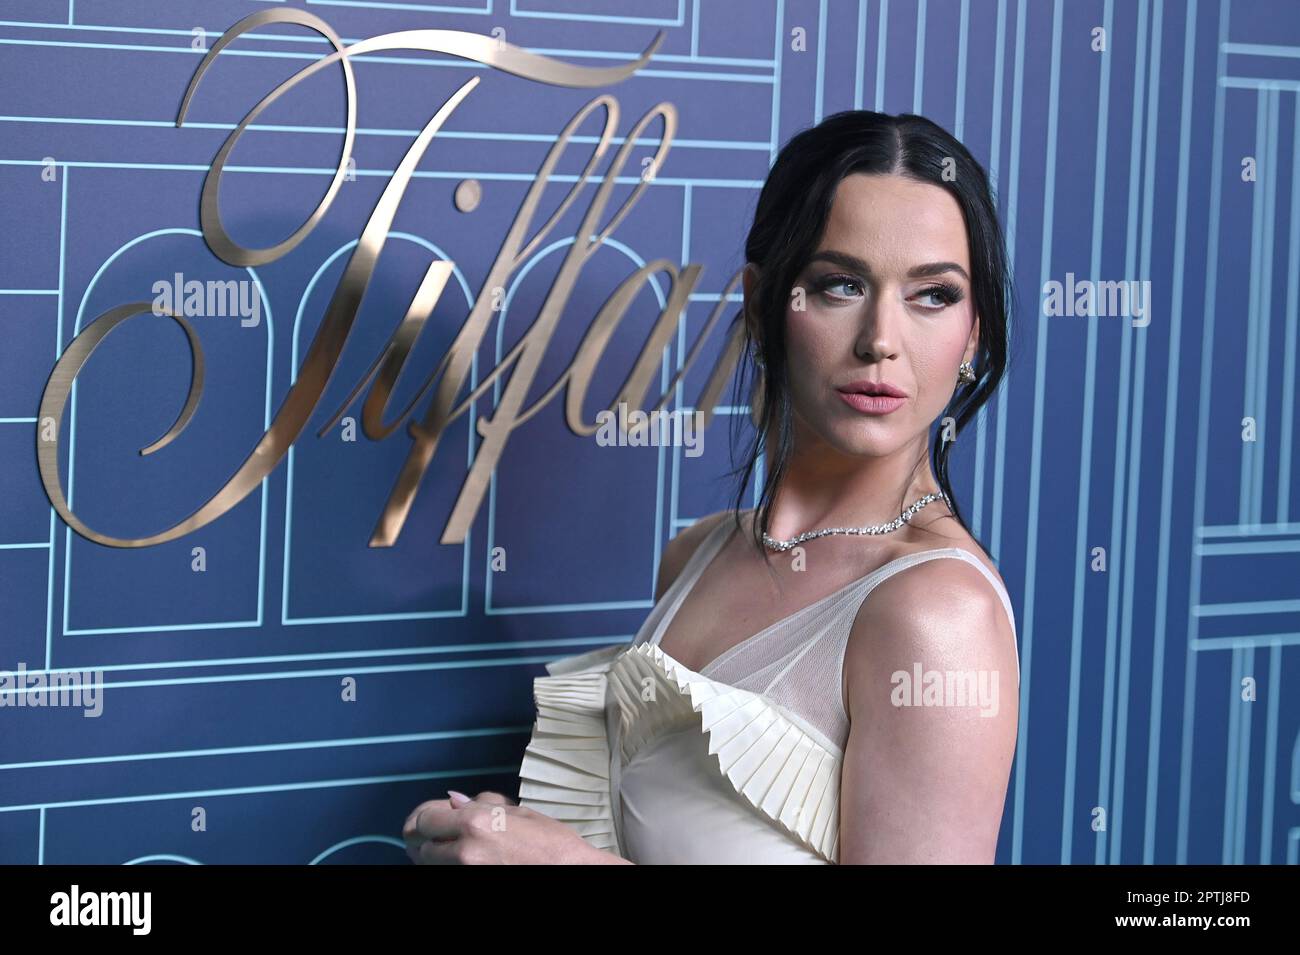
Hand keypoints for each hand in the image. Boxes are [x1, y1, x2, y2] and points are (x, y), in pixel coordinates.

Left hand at [402, 789, 601, 864]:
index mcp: (476, 822)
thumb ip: (481, 806)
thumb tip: (454, 801)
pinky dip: (449, 866)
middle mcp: (466, 849)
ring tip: (449, 848)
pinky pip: (449, 873)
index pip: (426, 819)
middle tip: (435, 836)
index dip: (425, 818)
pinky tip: (462, 860)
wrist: (571, 871)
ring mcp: (468, 872)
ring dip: (435, 855)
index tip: (430, 818)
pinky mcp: (474, 883)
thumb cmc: (552, 843)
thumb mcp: (518, 813)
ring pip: (432, 864)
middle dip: (427, 839)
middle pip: (422, 845)